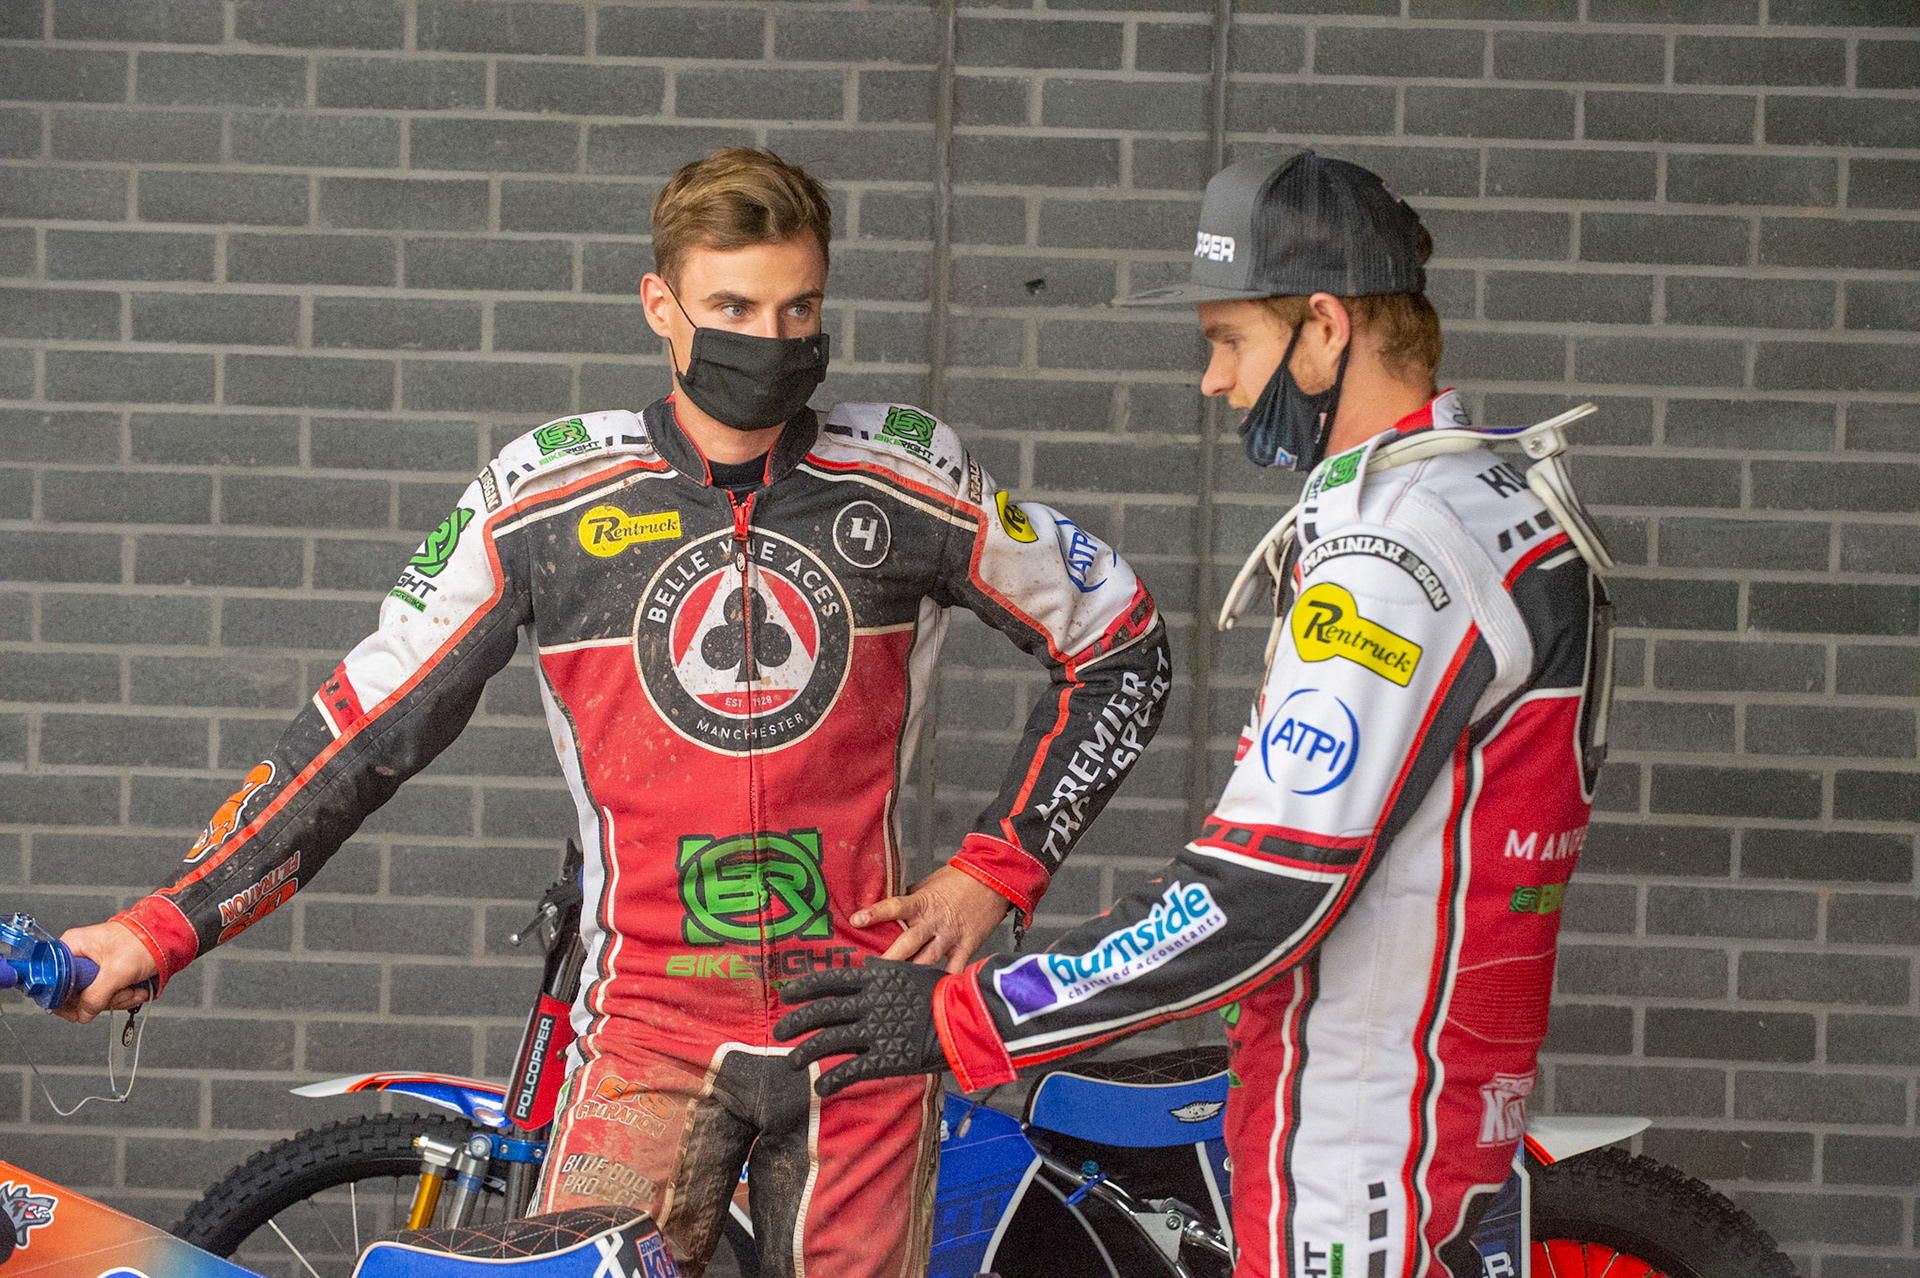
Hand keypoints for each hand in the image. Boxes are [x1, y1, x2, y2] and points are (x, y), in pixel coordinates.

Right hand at [54, 921, 156, 1023]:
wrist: (168, 938)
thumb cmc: (143, 941)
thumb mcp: (117, 970)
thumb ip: (96, 995)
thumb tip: (83, 1014)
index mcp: (73, 947)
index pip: (54, 981)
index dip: (64, 998)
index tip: (79, 1008)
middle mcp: (80, 957)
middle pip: (76, 994)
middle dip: (103, 999)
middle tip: (120, 992)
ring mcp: (94, 968)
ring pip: (95, 998)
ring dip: (118, 999)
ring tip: (133, 989)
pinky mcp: (108, 976)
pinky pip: (109, 996)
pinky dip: (125, 997)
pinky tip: (136, 989)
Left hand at [774, 960, 947, 1096]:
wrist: (966, 1019)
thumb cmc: (944, 993)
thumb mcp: (912, 972)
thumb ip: (885, 970)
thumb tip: (865, 962)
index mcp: (876, 978)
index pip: (831, 980)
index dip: (805, 988)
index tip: (787, 994)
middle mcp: (870, 1002)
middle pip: (823, 1011)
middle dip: (797, 1022)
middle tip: (779, 1031)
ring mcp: (875, 1030)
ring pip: (829, 1041)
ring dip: (806, 1052)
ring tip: (791, 1062)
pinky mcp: (884, 1058)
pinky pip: (850, 1070)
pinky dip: (831, 1080)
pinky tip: (819, 1087)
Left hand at [854, 865, 1010, 974]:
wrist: (994, 880)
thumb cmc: (961, 879)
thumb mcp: (930, 883)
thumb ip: (911, 897)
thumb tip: (890, 906)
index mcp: (922, 902)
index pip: (894, 907)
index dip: (874, 913)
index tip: (856, 920)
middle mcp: (933, 921)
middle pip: (907, 943)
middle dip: (889, 958)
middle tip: (871, 970)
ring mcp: (950, 936)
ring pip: (926, 960)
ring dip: (910, 973)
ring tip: (893, 986)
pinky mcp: (966, 946)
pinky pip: (954, 968)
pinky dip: (944, 980)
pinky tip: (932, 992)